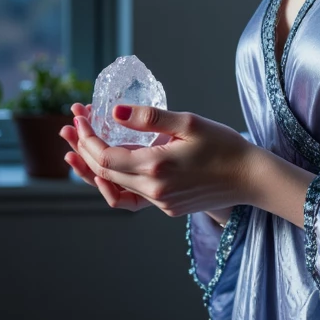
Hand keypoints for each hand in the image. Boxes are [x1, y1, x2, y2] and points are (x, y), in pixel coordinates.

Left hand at [61, 102, 253, 219]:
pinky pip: (132, 195)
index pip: (104, 156)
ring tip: (76, 151)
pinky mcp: (168, 208)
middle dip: (83, 149)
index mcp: (155, 167)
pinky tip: (112, 165)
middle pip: (103, 173)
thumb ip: (149, 117)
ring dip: (94, 167)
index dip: (87, 137)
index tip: (79, 117)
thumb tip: (112, 111)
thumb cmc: (224, 145)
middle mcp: (153, 190)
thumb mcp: (188, 122)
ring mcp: (160, 203)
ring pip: (114, 187)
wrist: (251, 178)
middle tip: (69, 128)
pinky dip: (116, 179)